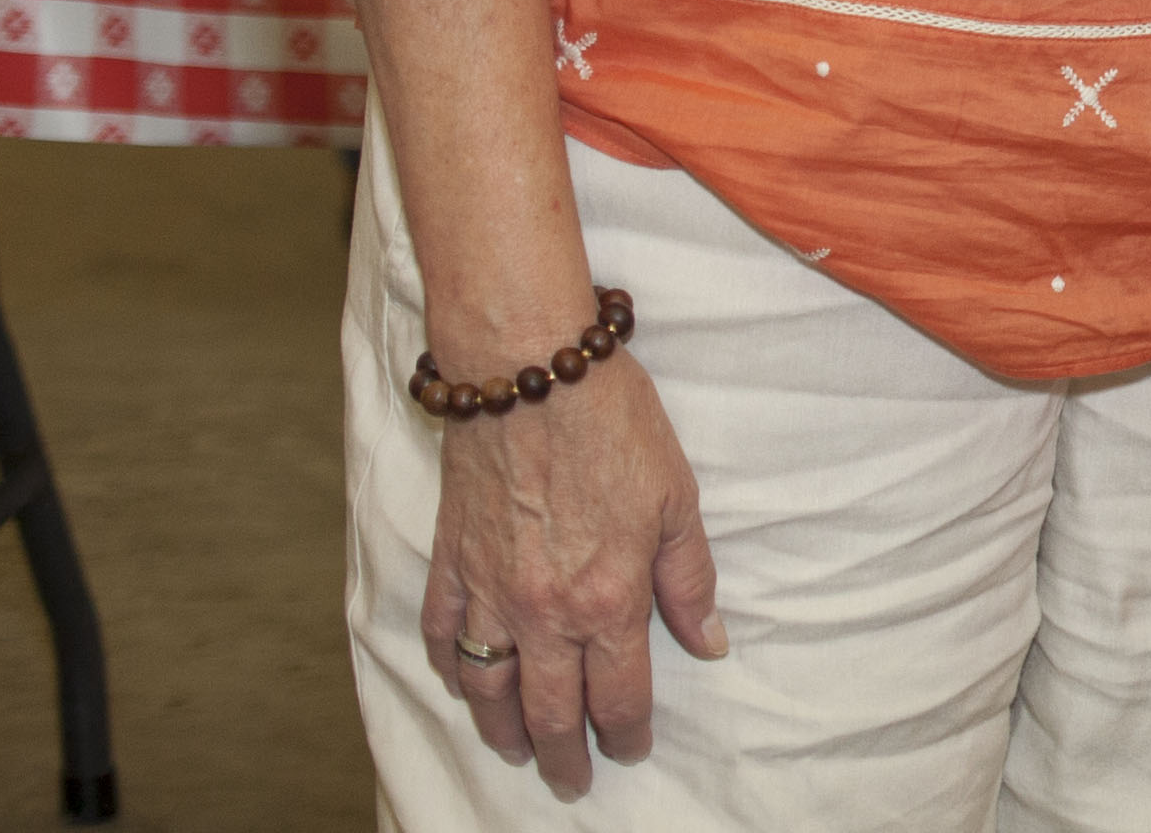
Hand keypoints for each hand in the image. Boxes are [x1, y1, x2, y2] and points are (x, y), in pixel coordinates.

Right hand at [421, 351, 725, 789]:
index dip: (627, 731)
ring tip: (517, 750)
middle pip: (549, 710)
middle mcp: (542, 610)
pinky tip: (463, 684)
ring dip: (502, 729)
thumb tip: (708, 643)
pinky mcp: (450, 563)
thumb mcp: (678, 500)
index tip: (630, 750)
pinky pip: (441, 637)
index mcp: (607, 597)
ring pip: (488, 688)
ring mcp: (487, 591)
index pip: (618, 693)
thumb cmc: (614, 424)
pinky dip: (450, 670)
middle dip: (563, 755)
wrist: (530, 370)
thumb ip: (690, 580)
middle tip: (573, 781)